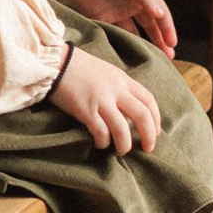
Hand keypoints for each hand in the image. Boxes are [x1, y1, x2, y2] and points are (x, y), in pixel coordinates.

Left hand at [40, 0, 177, 52]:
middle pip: (150, 26)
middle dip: (159, 41)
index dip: (167, 29)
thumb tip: (161, 15)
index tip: (172, 44)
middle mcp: (131, 4)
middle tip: (168, 58)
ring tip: (150, 62)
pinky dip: (121, 46)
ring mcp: (116, 13)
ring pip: (133, 33)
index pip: (160, 15)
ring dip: (142, 46)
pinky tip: (125, 57)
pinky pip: (114, 35)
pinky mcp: (100, 18)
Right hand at [52, 45, 168, 154]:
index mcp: (122, 79)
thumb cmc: (79, 68)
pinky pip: (101, 132)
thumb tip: (128, 109)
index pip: (148, 100)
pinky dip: (103, 142)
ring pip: (122, 129)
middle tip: (148, 148)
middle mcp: (115, 89)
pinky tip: (100, 144)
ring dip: (125, 145)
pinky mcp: (85, 110)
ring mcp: (101, 100)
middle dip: (148, 136)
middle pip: (142, 115)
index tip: (156, 132)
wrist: (56, 62)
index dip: (156, 118)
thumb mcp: (106, 72)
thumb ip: (119, 88)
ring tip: (121, 151)